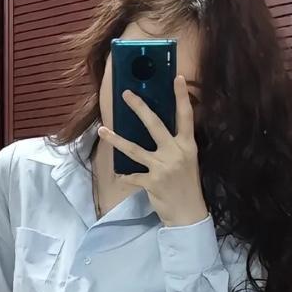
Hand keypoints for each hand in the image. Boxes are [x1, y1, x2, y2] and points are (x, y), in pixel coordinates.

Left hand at [99, 75, 208, 227]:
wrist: (189, 213)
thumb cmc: (188, 185)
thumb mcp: (188, 161)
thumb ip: (176, 145)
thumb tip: (160, 131)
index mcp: (187, 145)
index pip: (186, 116)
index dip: (181, 96)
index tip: (176, 78)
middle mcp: (175, 153)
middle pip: (155, 125)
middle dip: (139, 108)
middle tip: (127, 94)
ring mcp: (162, 167)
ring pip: (134, 149)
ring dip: (117, 139)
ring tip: (103, 130)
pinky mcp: (151, 181)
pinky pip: (133, 175)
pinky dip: (127, 175)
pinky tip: (121, 175)